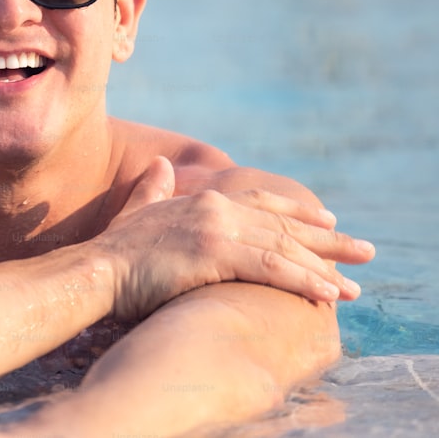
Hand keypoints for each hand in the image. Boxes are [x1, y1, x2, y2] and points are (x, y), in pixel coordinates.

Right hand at [96, 156, 374, 320]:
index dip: (296, 213)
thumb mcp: (136, 211)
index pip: (262, 203)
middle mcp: (215, 209)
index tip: (327, 221)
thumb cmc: (111, 251)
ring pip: (284, 249)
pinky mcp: (214, 254)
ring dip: (324, 269)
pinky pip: (271, 269)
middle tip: (364, 253)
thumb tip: (159, 164)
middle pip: (283, 226)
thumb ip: (152, 188)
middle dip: (327, 242)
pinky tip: (326, 293)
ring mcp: (216, 230)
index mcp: (202, 201)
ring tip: (352, 289)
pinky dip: (303, 280)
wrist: (94, 270)